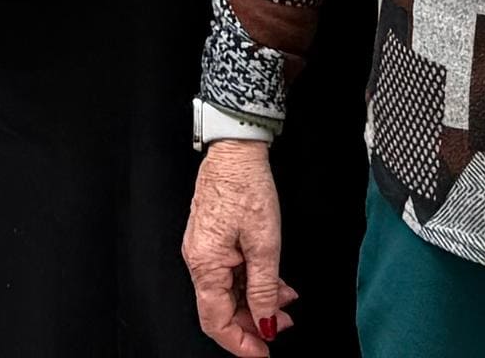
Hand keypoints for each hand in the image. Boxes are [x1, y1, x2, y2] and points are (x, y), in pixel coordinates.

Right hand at [184, 137, 288, 351]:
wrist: (235, 147)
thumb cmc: (246, 186)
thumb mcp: (265, 244)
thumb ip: (264, 289)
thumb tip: (266, 322)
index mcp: (205, 264)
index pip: (216, 322)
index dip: (241, 343)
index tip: (264, 352)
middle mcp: (198, 260)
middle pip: (222, 309)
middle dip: (254, 321)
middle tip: (284, 323)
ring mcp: (203, 249)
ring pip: (228, 291)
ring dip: (257, 301)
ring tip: (286, 300)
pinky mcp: (212, 239)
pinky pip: (229, 273)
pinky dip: (252, 282)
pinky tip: (274, 280)